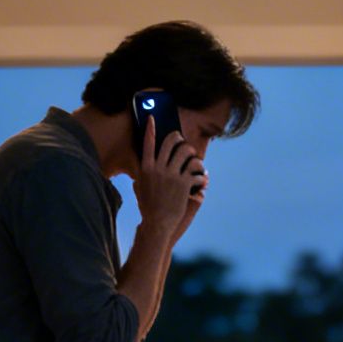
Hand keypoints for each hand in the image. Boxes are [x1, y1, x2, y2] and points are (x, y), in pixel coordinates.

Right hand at [134, 117, 203, 238]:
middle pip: (170, 142)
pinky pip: (195, 171)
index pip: (147, 143)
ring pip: (186, 152)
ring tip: (195, 161)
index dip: (149, 129)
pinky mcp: (184, 184)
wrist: (157, 223)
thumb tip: (144, 164)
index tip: (152, 118)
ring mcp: (172, 175)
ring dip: (193, 155)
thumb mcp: (140, 188)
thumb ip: (143, 174)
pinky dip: (200, 175)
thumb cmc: (148, 207)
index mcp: (146, 168)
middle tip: (182, 141)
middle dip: (178, 138)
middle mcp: (158, 168)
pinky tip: (202, 179)